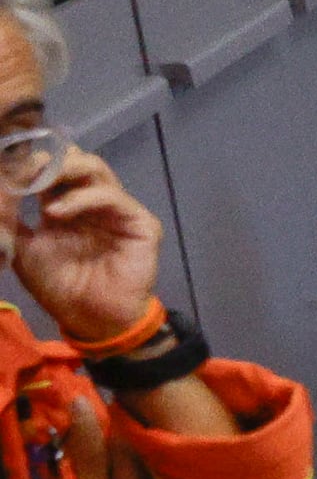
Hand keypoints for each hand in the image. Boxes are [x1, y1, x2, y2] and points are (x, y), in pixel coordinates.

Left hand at [5, 146, 164, 341]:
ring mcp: (118, 210)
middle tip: (24, 171)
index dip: (31, 163)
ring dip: (65, 169)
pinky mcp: (140, 223)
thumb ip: (12, 219)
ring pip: (95, 168)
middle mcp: (92, 201)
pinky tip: (57, 212)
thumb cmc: (59, 287)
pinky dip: (82, 198)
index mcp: (66, 204)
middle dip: (47, 160)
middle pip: (75, 160)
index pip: (52, 168)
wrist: (90, 319)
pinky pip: (112, 196)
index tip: (7, 169)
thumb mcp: (23, 248)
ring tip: (39, 183)